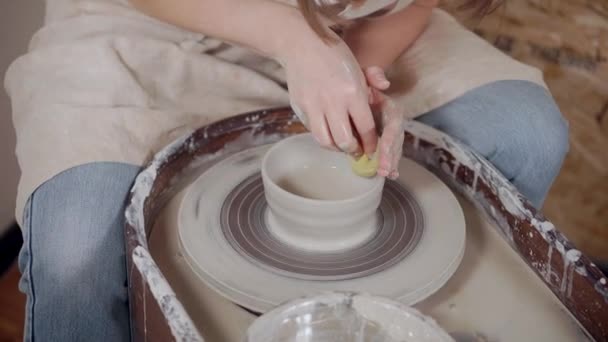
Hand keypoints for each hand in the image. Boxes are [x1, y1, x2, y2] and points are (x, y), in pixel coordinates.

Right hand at [280, 29, 377, 155]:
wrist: (301, 44)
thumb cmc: (333, 54)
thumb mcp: (358, 64)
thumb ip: (375, 77)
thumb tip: (386, 86)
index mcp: (353, 92)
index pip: (366, 129)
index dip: (370, 143)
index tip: (371, 148)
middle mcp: (333, 103)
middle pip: (345, 142)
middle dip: (354, 150)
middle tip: (357, 150)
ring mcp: (314, 107)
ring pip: (326, 142)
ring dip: (336, 148)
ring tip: (341, 145)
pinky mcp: (300, 108)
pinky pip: (313, 131)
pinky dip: (322, 137)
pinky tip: (329, 133)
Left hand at [363, 66, 404, 179]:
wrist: (354, 88)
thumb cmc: (357, 84)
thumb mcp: (363, 75)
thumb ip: (373, 75)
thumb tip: (385, 84)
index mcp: (389, 107)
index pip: (393, 123)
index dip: (389, 138)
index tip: (382, 150)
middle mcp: (392, 121)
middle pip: (395, 140)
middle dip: (390, 156)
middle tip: (383, 170)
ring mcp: (389, 132)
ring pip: (393, 149)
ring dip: (390, 163)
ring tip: (385, 174)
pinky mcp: (383, 140)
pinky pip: (388, 153)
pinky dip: (389, 164)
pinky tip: (390, 175)